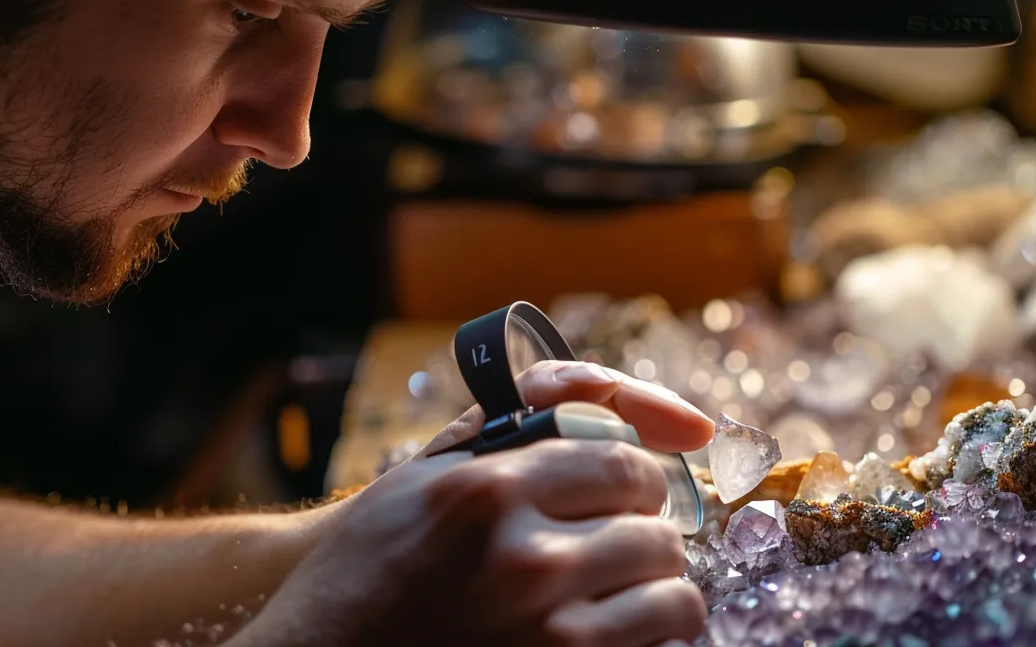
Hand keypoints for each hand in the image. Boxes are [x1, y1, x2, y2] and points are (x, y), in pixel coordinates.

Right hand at [232, 362, 712, 645]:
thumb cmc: (366, 565)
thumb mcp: (421, 475)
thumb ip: (508, 433)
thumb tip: (617, 411)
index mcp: (490, 492)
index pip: (622, 463)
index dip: (635, 479)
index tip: (627, 495)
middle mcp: (525, 558)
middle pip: (653, 531)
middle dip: (647, 537)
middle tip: (623, 549)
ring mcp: (547, 629)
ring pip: (668, 595)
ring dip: (656, 594)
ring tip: (624, 597)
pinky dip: (649, 642)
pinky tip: (616, 635)